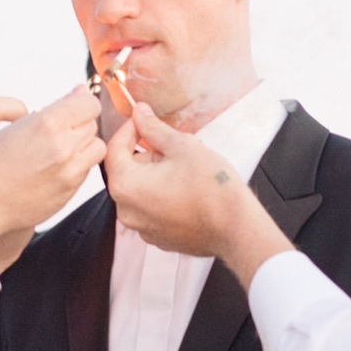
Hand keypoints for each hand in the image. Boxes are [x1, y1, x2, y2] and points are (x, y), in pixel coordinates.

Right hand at [0, 87, 105, 250]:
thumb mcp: (16, 125)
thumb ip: (54, 107)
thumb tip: (80, 92)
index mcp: (47, 124)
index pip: (89, 104)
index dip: (80, 103)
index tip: (70, 107)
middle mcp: (63, 148)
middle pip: (92, 124)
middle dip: (78, 123)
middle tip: (56, 130)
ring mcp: (69, 172)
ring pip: (96, 148)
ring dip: (83, 145)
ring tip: (59, 148)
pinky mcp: (69, 191)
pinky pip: (86, 170)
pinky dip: (76, 165)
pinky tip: (53, 168)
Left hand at [104, 103, 295, 285]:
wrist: (236, 228)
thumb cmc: (211, 188)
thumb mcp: (182, 147)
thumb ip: (154, 128)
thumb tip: (140, 113)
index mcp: (126, 186)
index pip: (114, 149)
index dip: (129, 129)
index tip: (144, 120)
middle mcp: (127, 211)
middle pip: (127, 171)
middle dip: (147, 154)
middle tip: (174, 146)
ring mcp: (142, 227)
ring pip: (140, 190)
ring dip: (156, 174)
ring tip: (184, 167)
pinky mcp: (158, 237)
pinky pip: (152, 208)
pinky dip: (162, 195)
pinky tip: (186, 189)